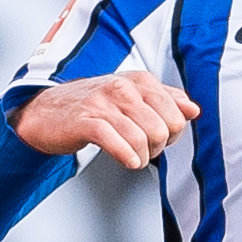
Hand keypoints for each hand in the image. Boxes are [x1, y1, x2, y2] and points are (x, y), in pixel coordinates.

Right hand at [12, 73, 195, 169]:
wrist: (48, 111)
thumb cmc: (94, 106)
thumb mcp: (133, 97)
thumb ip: (166, 100)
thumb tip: (193, 109)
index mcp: (139, 80)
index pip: (176, 112)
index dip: (173, 133)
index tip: (159, 138)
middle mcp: (122, 87)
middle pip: (161, 127)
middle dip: (157, 147)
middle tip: (144, 150)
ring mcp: (103, 103)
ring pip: (141, 137)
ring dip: (141, 157)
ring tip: (133, 157)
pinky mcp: (85, 121)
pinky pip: (115, 141)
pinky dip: (126, 156)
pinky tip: (128, 161)